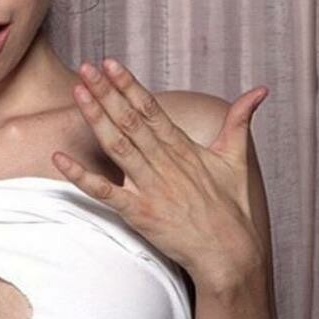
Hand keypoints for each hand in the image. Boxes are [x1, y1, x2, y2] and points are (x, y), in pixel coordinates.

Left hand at [52, 58, 268, 284]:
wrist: (230, 254)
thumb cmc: (231, 209)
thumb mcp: (237, 160)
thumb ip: (239, 122)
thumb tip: (258, 91)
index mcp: (183, 148)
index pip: (150, 109)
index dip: (129, 85)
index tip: (110, 64)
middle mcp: (164, 162)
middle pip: (130, 120)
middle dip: (106, 92)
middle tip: (85, 68)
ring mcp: (150, 187)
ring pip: (117, 146)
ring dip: (96, 119)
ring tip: (77, 93)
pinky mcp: (139, 213)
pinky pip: (104, 192)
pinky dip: (81, 176)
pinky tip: (60, 159)